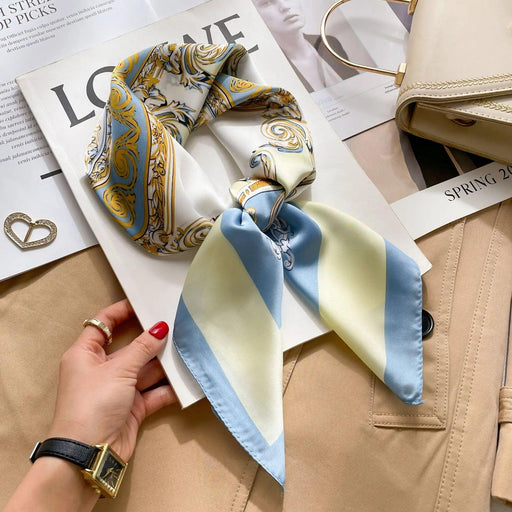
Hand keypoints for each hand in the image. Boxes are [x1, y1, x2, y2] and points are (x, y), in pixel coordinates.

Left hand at [48, 299, 176, 461]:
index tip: (144, 303)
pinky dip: (169, 388)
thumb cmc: (94, 403)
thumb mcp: (119, 370)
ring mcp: (118, 389)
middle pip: (130, 348)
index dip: (121, 312)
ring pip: (146, 370)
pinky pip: (154, 392)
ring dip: (165, 364)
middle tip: (177, 325)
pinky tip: (188, 380)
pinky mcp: (133, 408)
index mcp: (86, 354)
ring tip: (189, 349)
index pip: (103, 324)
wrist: (89, 454)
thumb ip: (143, 347)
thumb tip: (161, 327)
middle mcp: (102, 369)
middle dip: (152, 340)